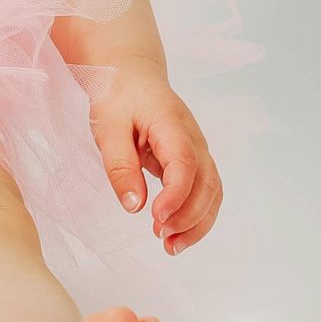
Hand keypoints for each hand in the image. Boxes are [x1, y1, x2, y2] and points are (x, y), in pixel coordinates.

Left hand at [85, 72, 222, 254]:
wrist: (131, 75)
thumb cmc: (117, 97)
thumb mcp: (107, 128)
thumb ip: (120, 166)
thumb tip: (134, 207)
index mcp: (171, 123)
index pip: (185, 162)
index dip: (176, 195)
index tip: (156, 218)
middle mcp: (194, 138)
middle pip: (208, 183)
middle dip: (189, 217)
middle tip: (161, 237)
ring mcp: (198, 150)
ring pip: (213, 192)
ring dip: (197, 223)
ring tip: (170, 246)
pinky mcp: (194, 161)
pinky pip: (204, 192)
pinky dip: (195, 216)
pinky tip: (175, 234)